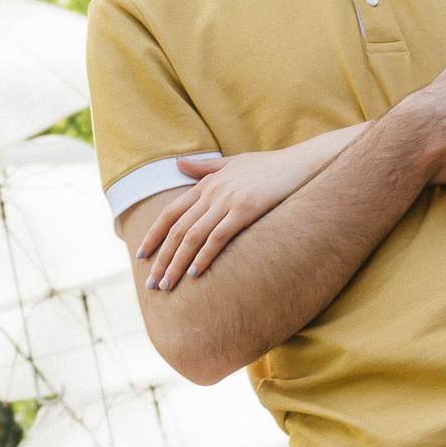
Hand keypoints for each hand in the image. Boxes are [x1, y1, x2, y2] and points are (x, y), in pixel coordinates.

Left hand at [138, 148, 316, 289]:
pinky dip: (204, 256)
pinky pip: (219, 237)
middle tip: (151, 282)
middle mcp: (212, 192)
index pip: (171, 212)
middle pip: (177, 229)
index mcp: (207, 184)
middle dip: (162, 257)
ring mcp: (229, 200)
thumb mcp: (233, 162)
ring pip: (193, 236)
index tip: (141, 255)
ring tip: (167, 284)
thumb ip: (204, 168)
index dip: (154, 234)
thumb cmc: (271, 166)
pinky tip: (195, 273)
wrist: (303, 163)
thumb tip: (177, 164)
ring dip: (177, 262)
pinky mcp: (247, 209)